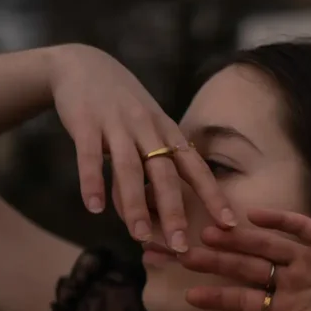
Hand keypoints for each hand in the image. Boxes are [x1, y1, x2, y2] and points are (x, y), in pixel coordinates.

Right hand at [47, 44, 235, 249]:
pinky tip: (94, 209)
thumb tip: (167, 213)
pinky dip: (92, 182)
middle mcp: (147, 128)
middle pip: (166, 174)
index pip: (196, 168)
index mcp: (167, 132)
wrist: (81, 64)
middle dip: (175, 212)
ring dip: (135, 205)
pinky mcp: (86, 122)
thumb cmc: (122, 107)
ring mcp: (116, 124)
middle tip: (182, 246)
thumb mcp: (150, 129)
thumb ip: (157, 167)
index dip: (213, 196)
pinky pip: (89, 157)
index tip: (229, 225)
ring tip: (140, 237)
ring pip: (130, 169)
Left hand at [181, 208, 310, 310]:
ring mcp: (310, 261)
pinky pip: (301, 227)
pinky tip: (253, 214)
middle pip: (246, 267)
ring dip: (239, 239)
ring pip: (266, 245)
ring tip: (209, 233)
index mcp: (285, 308)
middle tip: (184, 254)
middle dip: (216, 261)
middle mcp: (293, 281)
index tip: (187, 293)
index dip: (216, 295)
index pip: (243, 298)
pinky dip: (279, 219)